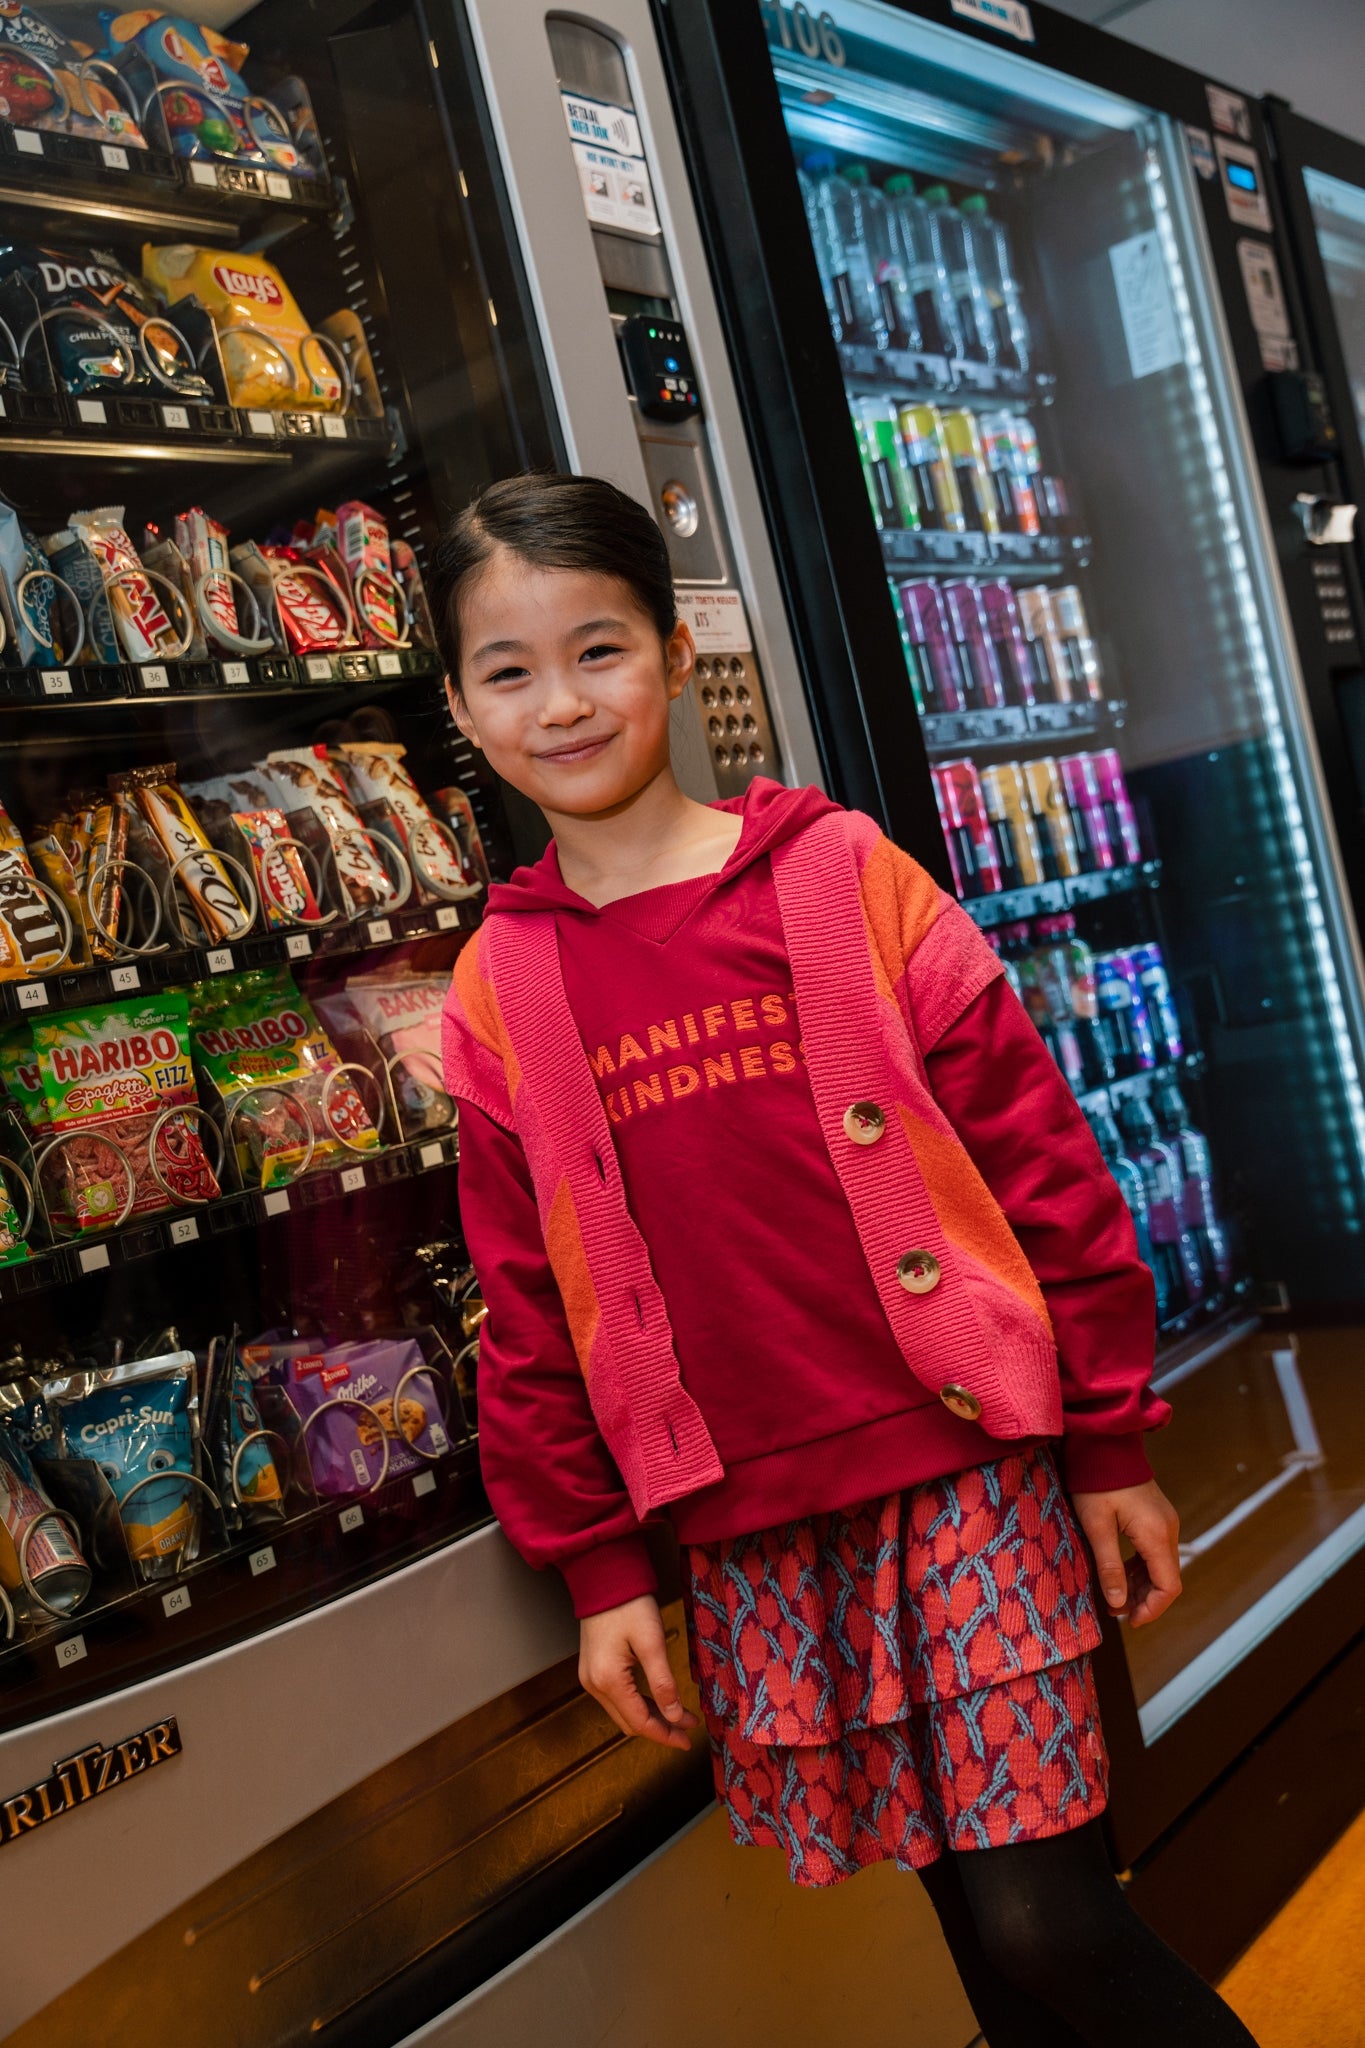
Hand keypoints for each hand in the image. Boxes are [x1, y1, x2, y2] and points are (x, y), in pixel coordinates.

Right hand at [579, 1593, 698, 1750]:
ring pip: (623, 1712)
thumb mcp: (652, 1642)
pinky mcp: (593, 1669)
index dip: (665, 1735)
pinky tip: (658, 1700)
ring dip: (650, 1717)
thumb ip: (663, 1682)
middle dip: (660, 1729)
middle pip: (629, 1722)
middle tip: (688, 1729)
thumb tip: (674, 1716)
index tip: (688, 1740)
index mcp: (608, 1681)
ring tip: (678, 1717)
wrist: (602, 1576)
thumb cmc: (629, 1605)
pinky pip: (617, 1698)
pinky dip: (639, 1704)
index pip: (639, 1722)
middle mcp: (594, 1685)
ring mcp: (590, 1677)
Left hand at [1072, 1479, 1181, 1627]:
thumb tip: (1118, 1602)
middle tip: (1115, 1611)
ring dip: (1142, 1585)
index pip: (1168, 1586)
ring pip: (1162, 1567)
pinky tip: (1119, 1574)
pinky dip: (1141, 1568)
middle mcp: (1168, 1530)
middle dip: (1144, 1600)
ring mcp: (1165, 1522)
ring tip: (1114, 1597)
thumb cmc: (1097, 1482)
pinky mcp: (1157, 1517)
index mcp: (1157, 1535)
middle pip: (1167, 1579)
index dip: (1152, 1609)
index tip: (1130, 1621)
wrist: (1105, 1445)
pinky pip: (1155, 1552)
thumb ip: (1109, 1565)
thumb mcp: (1096, 1526)